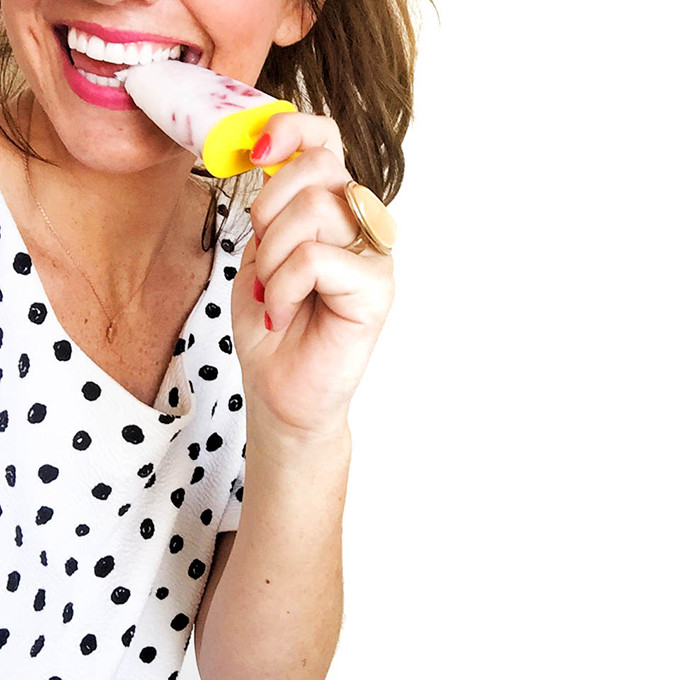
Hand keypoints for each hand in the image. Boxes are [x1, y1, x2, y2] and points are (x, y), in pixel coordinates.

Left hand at [231, 112, 394, 440]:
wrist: (278, 389)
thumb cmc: (271, 322)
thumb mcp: (261, 251)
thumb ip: (274, 206)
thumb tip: (267, 152)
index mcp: (333, 211)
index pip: (326, 141)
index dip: (292, 130)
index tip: (257, 153)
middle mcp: (361, 227)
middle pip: (319, 167)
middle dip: (268, 210)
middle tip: (262, 258)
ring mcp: (374, 257)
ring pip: (315, 210)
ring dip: (272, 256)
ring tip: (271, 293)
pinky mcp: (376, 290)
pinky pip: (317, 258)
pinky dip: (282, 287)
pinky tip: (282, 313)